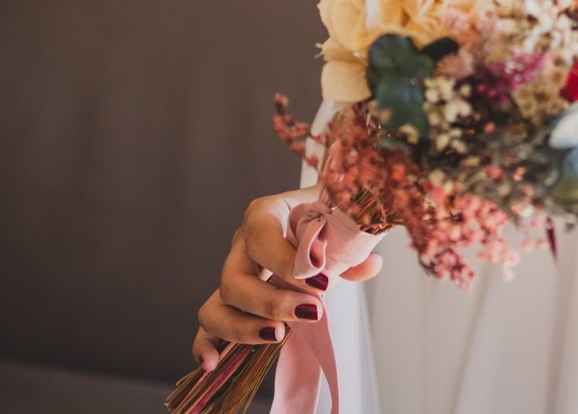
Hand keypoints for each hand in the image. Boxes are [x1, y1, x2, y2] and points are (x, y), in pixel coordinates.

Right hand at [191, 187, 383, 371]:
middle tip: (312, 311)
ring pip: (218, 304)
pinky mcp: (232, 302)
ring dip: (243, 327)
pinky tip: (212, 363)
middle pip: (235, 278)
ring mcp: (233, 274)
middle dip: (271, 301)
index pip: (261, 236)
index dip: (287, 261)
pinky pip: (209, 324)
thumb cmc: (326, 216)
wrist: (319, 218)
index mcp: (265, 214)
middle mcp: (242, 244)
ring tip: (278, 335)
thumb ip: (351, 245)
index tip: (323, 282)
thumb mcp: (340, 220)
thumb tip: (371, 266)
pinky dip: (206, 344)